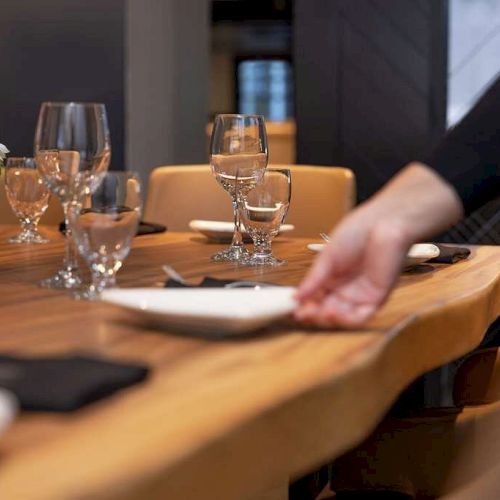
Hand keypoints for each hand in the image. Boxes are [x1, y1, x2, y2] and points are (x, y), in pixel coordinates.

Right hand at [294, 204, 409, 326]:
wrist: (383, 223)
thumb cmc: (357, 232)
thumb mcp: (327, 258)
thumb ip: (313, 280)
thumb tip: (295, 297)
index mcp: (331, 278)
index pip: (314, 299)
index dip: (303, 306)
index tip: (291, 309)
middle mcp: (345, 289)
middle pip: (326, 311)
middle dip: (313, 315)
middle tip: (302, 314)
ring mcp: (361, 295)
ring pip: (342, 317)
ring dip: (328, 319)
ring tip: (318, 313)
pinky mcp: (377, 298)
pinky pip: (361, 316)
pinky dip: (347, 320)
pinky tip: (334, 312)